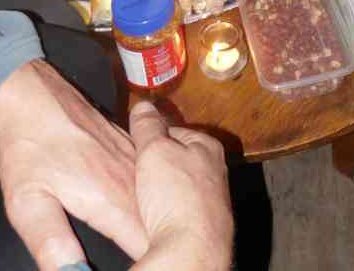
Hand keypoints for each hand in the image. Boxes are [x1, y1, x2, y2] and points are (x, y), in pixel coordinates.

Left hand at [0, 60, 147, 270]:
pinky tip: (153, 206)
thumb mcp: (27, 203)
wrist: (32, 93)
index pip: (145, 243)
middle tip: (157, 257)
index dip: (152, 261)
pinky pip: (153, 176)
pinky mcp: (130, 145)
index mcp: (109, 199)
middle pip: (159, 221)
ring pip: (161, 197)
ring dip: (163, 218)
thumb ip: (51, 243)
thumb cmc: (27, 149)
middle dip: (162, 244)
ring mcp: (133, 158)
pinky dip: (157, 195)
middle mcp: (130, 179)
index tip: (150, 267)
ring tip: (162, 240)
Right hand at [129, 101, 232, 270]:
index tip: (137, 148)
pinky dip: (171, 211)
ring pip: (182, 187)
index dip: (152, 138)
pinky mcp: (209, 225)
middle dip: (160, 166)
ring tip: (147, 199)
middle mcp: (216, 170)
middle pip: (179, 160)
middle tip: (139, 175)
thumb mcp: (153, 150)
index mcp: (207, 146)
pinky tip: (159, 218)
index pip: (174, 131)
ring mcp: (214, 200)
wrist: (192, 248)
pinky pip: (184, 210)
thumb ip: (148, 126)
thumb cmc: (175, 196)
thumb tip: (144, 105)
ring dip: (165, 191)